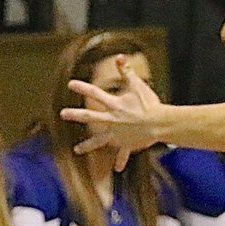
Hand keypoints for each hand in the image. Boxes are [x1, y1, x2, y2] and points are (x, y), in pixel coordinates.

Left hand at [61, 54, 163, 168]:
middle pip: (91, 117)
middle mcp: (112, 120)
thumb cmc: (150, 104)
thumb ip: (128, 72)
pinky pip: (123, 154)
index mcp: (115, 105)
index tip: (71, 84)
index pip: (96, 94)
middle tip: (64, 113)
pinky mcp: (127, 144)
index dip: (83, 88)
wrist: (160, 123)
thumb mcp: (139, 86)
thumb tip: (120, 57)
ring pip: (100, 141)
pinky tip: (117, 169)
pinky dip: (120, 160)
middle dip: (76, 114)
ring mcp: (118, 134)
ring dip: (88, 145)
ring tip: (77, 150)